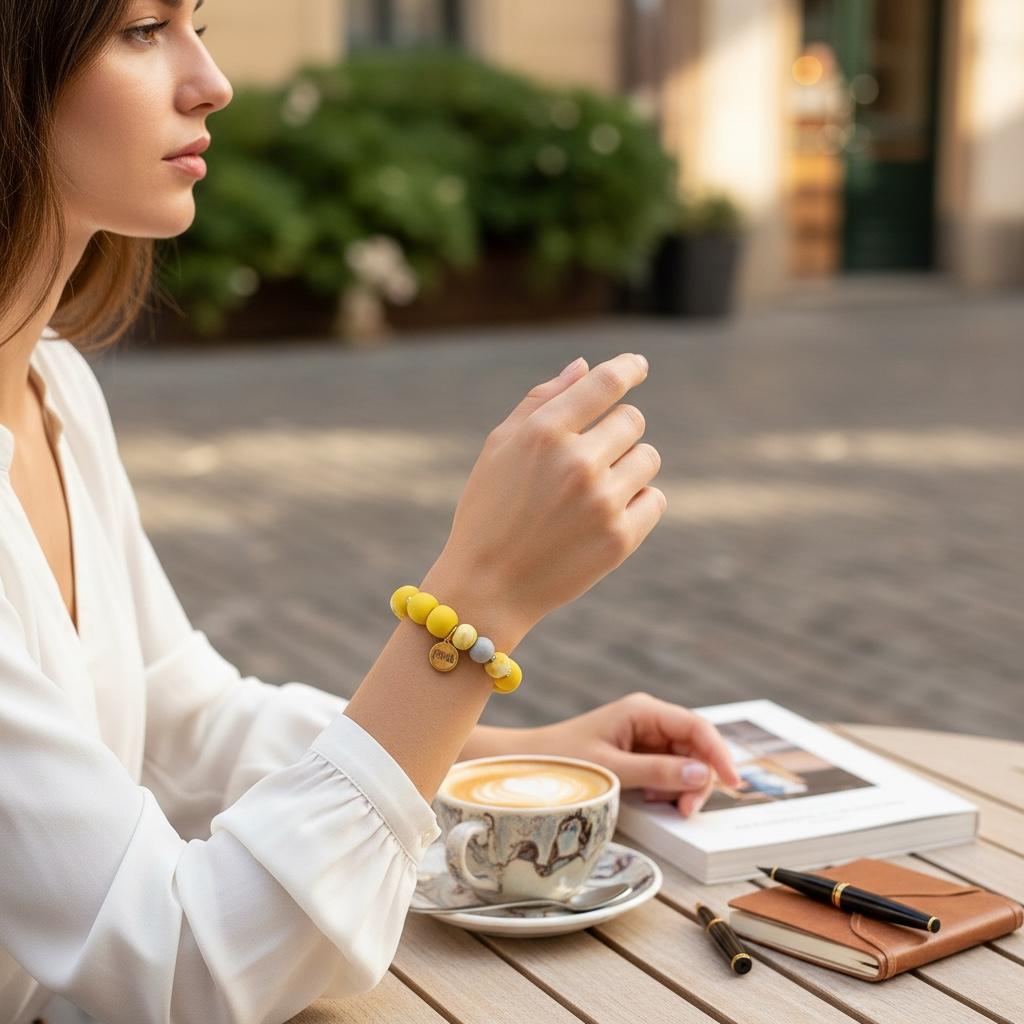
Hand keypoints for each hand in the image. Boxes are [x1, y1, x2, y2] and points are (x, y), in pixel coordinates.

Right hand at [423, 355, 665, 647]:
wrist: (487, 588)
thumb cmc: (488, 512)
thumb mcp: (499, 449)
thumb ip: (540, 401)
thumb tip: (583, 366)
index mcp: (543, 433)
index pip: (605, 383)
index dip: (628, 368)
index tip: (638, 366)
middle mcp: (577, 462)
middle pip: (632, 420)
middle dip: (617, 432)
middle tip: (590, 459)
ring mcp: (602, 501)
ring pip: (648, 458)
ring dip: (629, 467)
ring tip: (594, 492)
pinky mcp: (620, 538)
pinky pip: (655, 498)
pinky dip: (637, 503)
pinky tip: (604, 517)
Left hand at [468, 693, 740, 816]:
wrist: (526, 764)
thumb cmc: (563, 761)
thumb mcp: (613, 769)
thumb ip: (658, 771)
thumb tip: (703, 774)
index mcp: (644, 711)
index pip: (697, 728)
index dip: (720, 754)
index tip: (734, 784)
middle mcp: (649, 719)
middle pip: (696, 747)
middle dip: (699, 778)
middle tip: (686, 810)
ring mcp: (644, 736)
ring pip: (686, 761)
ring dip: (683, 786)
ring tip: (662, 802)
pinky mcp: (638, 753)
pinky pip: (668, 770)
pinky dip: (668, 787)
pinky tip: (651, 796)